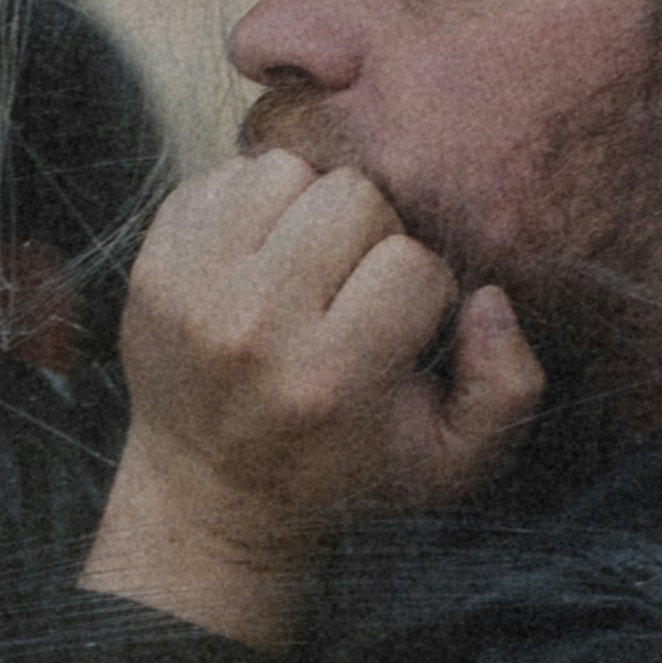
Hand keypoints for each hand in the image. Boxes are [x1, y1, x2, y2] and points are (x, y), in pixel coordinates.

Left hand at [76, 155, 542, 648]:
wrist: (214, 492)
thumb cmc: (347, 469)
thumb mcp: (451, 462)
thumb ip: (507, 387)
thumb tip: (488, 299)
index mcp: (330, 377)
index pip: (412, 264)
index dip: (424, 289)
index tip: (402, 328)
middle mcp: (255, 329)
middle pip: (351, 197)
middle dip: (371, 235)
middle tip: (356, 286)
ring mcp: (194, 291)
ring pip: (285, 170)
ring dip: (309, 208)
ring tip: (309, 263)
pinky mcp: (153, 264)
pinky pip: (223, 176)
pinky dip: (253, 205)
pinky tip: (263, 256)